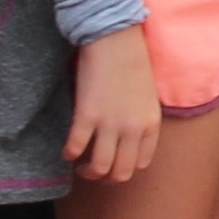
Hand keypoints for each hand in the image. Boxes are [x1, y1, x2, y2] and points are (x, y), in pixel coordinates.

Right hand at [65, 28, 164, 182]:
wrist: (116, 40)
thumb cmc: (132, 65)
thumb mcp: (147, 98)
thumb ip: (140, 122)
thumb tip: (127, 141)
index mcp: (151, 125)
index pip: (141, 164)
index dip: (124, 169)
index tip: (113, 164)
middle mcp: (133, 129)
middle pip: (121, 172)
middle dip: (106, 178)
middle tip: (93, 170)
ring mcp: (110, 124)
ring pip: (99, 168)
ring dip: (87, 172)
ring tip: (80, 164)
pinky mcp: (87, 116)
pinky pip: (75, 147)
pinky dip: (69, 154)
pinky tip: (67, 149)